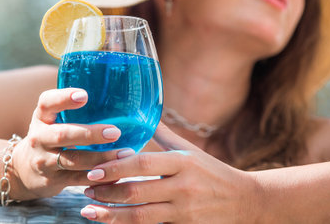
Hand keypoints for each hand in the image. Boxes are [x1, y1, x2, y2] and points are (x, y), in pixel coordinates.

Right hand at [10, 88, 134, 199]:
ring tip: (124, 154)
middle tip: (115, 132)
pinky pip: (78, 180)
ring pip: (74, 160)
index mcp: (41, 117)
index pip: (47, 103)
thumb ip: (70, 108)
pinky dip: (98, 178)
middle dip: (90, 134)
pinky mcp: (52, 181)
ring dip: (100, 158)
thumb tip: (112, 92)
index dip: (64, 98)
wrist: (21, 171)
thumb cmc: (47, 137)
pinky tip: (117, 174)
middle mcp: (39, 138)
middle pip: (63, 134)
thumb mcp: (50, 120)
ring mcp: (44, 161)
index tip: (84, 96)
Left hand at [80, 123, 258, 222]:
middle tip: (85, 189)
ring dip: (111, 215)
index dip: (116, 168)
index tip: (94, 171)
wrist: (245, 201)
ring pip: (141, 216)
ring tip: (89, 210)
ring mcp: (185, 212)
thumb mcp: (190, 151)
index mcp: (183, 162)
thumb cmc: (212, 172)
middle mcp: (184, 187)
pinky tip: (112, 223)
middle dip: (106, 192)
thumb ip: (165, 135)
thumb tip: (142, 115)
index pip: (143, 164)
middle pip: (137, 192)